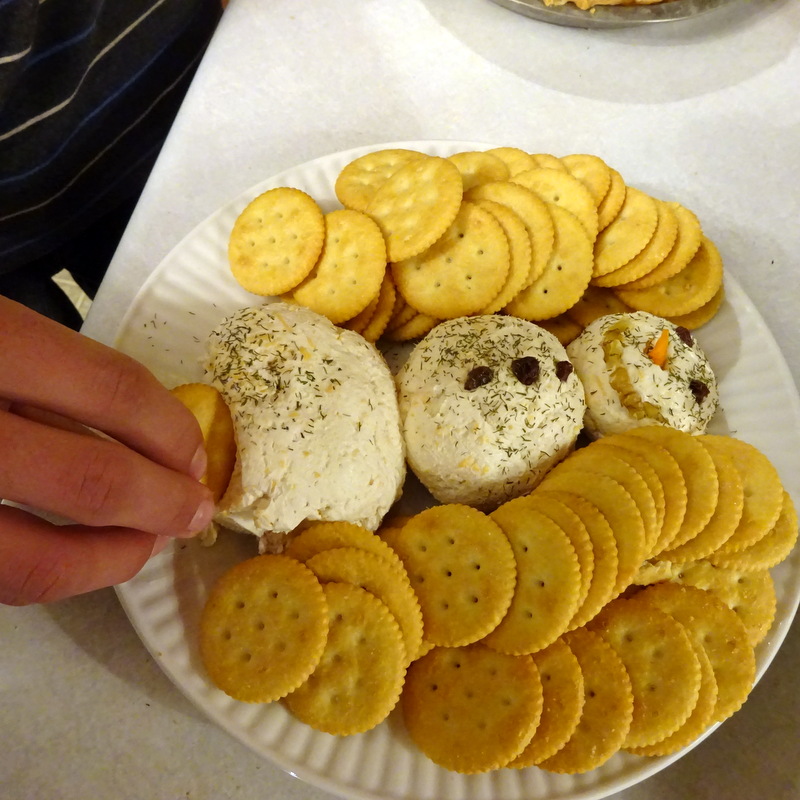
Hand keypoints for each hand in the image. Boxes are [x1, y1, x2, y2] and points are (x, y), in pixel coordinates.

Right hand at [0, 297, 213, 604]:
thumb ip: (41, 368)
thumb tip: (143, 428)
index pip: (110, 390)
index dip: (169, 429)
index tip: (194, 452)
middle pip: (88, 480)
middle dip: (160, 503)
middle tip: (193, 510)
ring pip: (32, 562)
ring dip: (110, 560)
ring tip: (145, 545)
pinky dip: (44, 574)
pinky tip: (73, 554)